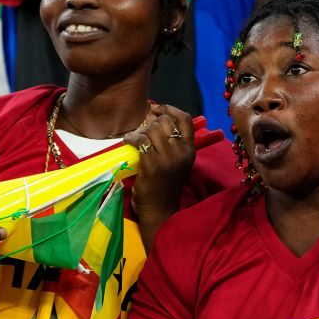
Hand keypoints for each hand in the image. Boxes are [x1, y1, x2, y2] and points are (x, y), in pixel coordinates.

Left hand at [125, 104, 196, 227]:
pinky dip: (132, 138)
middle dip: (151, 121)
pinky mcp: (153, 164)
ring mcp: (168, 158)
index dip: (170, 109)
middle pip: (166, 122)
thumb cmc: (166, 186)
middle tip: (142, 128)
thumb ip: (174, 144)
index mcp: (190, 150)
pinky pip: (141, 141)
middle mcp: (182, 152)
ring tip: (135, 137)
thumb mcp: (178, 163)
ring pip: (152, 129)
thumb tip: (156, 120)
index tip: (157, 109)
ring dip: (140, 130)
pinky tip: (128, 141)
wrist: (160, 210)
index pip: (185, 119)